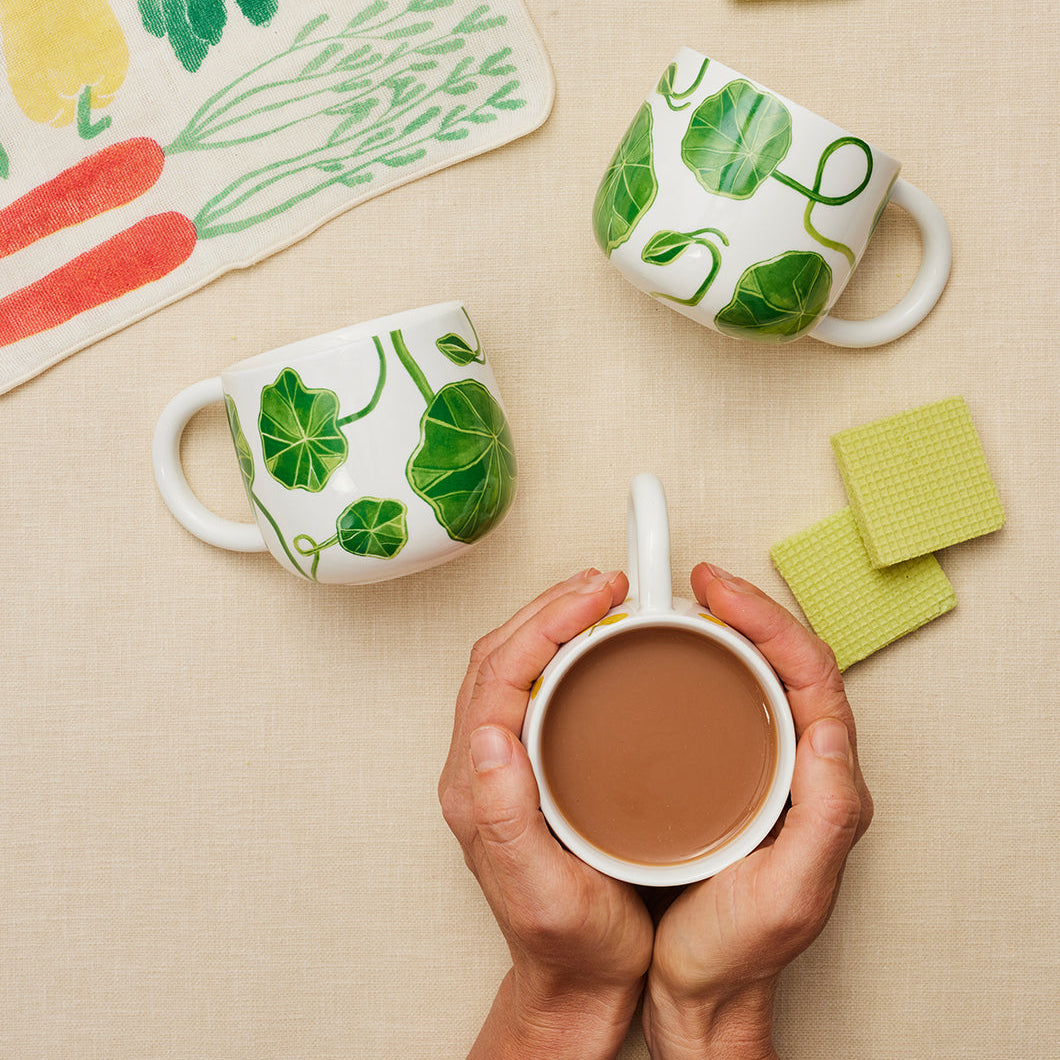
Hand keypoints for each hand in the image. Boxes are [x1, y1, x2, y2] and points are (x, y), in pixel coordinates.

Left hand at [439, 568, 653, 1059]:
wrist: (576, 983)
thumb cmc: (570, 944)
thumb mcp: (542, 890)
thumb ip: (504, 816)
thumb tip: (488, 734)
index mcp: (478, 787)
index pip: (498, 675)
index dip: (545, 622)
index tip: (597, 594)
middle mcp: (481, 768)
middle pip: (501, 658)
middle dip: (550, 607)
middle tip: (606, 582)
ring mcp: (502, 766)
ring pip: (514, 667)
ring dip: (553, 622)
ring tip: (602, 598)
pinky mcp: (528, 770)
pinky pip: (533, 689)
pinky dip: (563, 651)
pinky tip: (598, 646)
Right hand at [642, 564, 873, 1059]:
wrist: (701, 994)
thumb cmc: (738, 951)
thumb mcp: (790, 892)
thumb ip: (826, 816)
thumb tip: (829, 731)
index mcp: (824, 784)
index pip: (810, 675)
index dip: (769, 620)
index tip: (719, 590)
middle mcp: (802, 769)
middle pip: (788, 662)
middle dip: (749, 609)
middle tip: (703, 581)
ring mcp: (764, 772)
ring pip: (758, 678)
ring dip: (729, 631)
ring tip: (688, 604)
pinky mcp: (728, 780)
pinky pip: (727, 705)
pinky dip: (704, 667)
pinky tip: (670, 662)